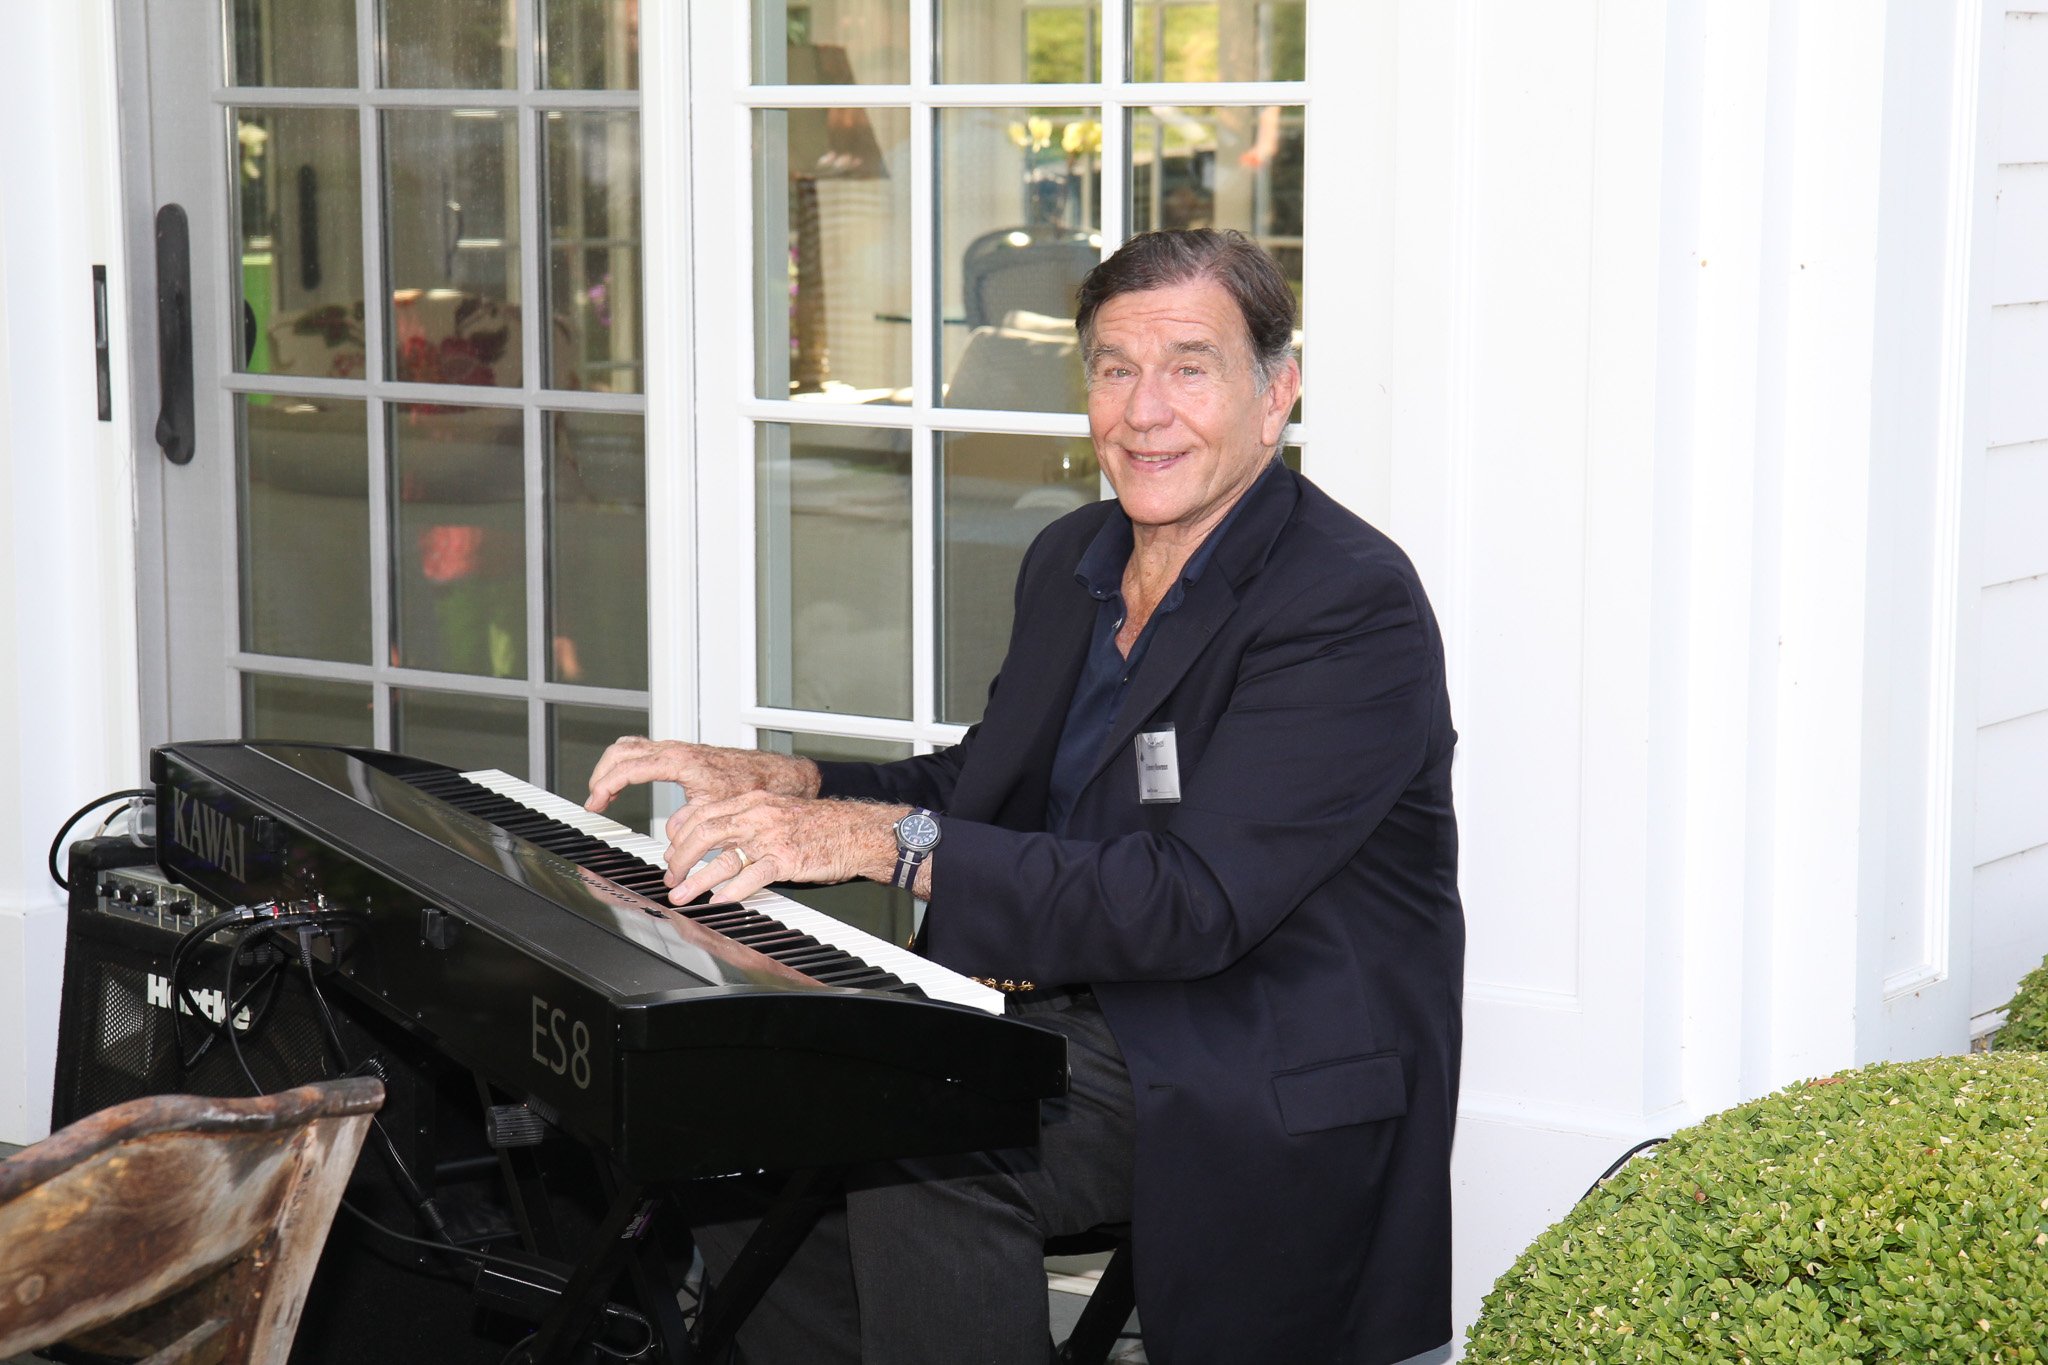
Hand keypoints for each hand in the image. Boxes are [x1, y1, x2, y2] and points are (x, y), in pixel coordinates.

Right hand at [585, 737, 820, 813]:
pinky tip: (626, 782)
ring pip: (630, 747)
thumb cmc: (752, 785)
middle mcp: (676, 750)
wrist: (774, 773)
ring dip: (612, 767)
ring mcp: (677, 749)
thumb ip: (691, 824)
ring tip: (603, 793)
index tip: (594, 803)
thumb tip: (670, 839)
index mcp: (680, 760)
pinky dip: (627, 764)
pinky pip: (643, 751)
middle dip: (602, 774)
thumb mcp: (718, 809)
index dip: (606, 785)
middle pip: (622, 751)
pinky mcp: (681, 754)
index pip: (629, 767)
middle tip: (594, 800)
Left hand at [663, 793, 908, 904]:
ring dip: (697, 880)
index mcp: (753, 801)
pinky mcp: (787, 859)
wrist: (857, 829)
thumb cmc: (821, 825)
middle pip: (704, 833)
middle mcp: (758, 815)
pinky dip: (732, 891)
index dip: (680, 836)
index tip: (672, 855)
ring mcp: (772, 837)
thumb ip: (749, 821)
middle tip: (671, 878)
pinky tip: (720, 901)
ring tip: (682, 895)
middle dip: (680, 859)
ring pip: (723, 857)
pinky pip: (752, 876)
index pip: (703, 813)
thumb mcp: (778, 812)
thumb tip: (719, 839)